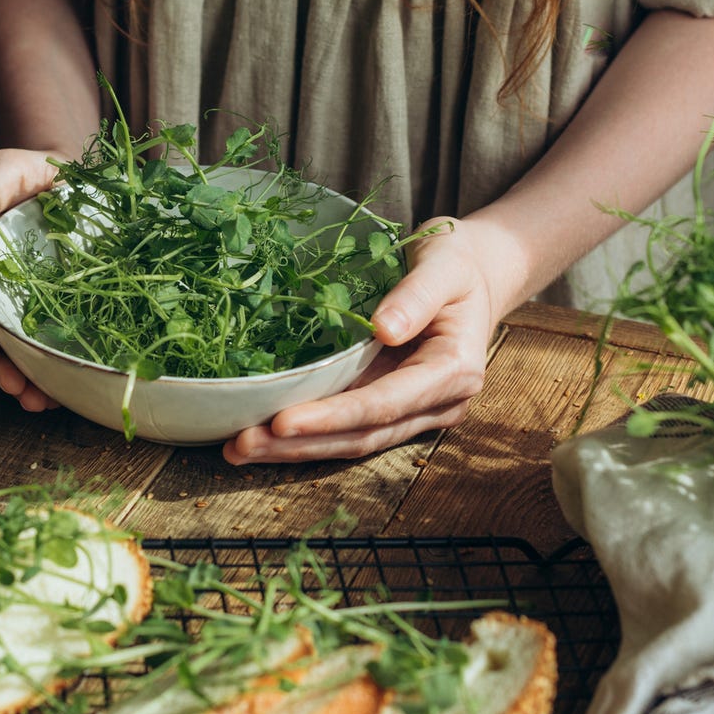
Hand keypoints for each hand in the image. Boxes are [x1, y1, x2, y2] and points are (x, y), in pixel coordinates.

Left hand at [222, 218, 503, 463]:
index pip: (384, 403)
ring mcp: (414, 409)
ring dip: (295, 448)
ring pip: (351, 440)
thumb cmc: (457, 265)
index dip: (333, 416)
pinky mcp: (391, 404)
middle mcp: (436, 403)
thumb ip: (415, 296)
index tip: (283, 421)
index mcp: (453, 371)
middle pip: (362, 434)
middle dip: (300, 444)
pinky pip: (347, 426)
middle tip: (241, 444)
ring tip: (238, 447)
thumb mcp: (443, 266)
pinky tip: (265, 436)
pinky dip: (307, 434)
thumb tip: (383, 330)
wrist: (475, 274)